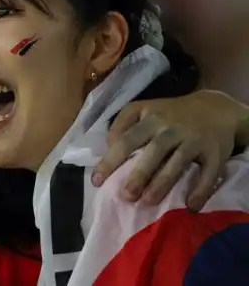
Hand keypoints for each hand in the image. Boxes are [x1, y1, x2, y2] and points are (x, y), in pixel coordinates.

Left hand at [93, 90, 244, 210]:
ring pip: (178, 162)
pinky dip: (201, 189)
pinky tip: (191, 205)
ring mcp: (194, 139)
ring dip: (163, 183)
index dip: (111, 161)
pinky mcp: (216, 151)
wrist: (215, 108)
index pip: (126, 140)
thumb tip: (108, 147)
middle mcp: (172, 128)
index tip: (97, 181)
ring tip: (149, 201)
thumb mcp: (143, 109)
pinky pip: (209, 172)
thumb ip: (123, 124)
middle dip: (139, 174)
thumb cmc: (170, 114)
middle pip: (153, 152)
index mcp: (150, 118)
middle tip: (126, 196)